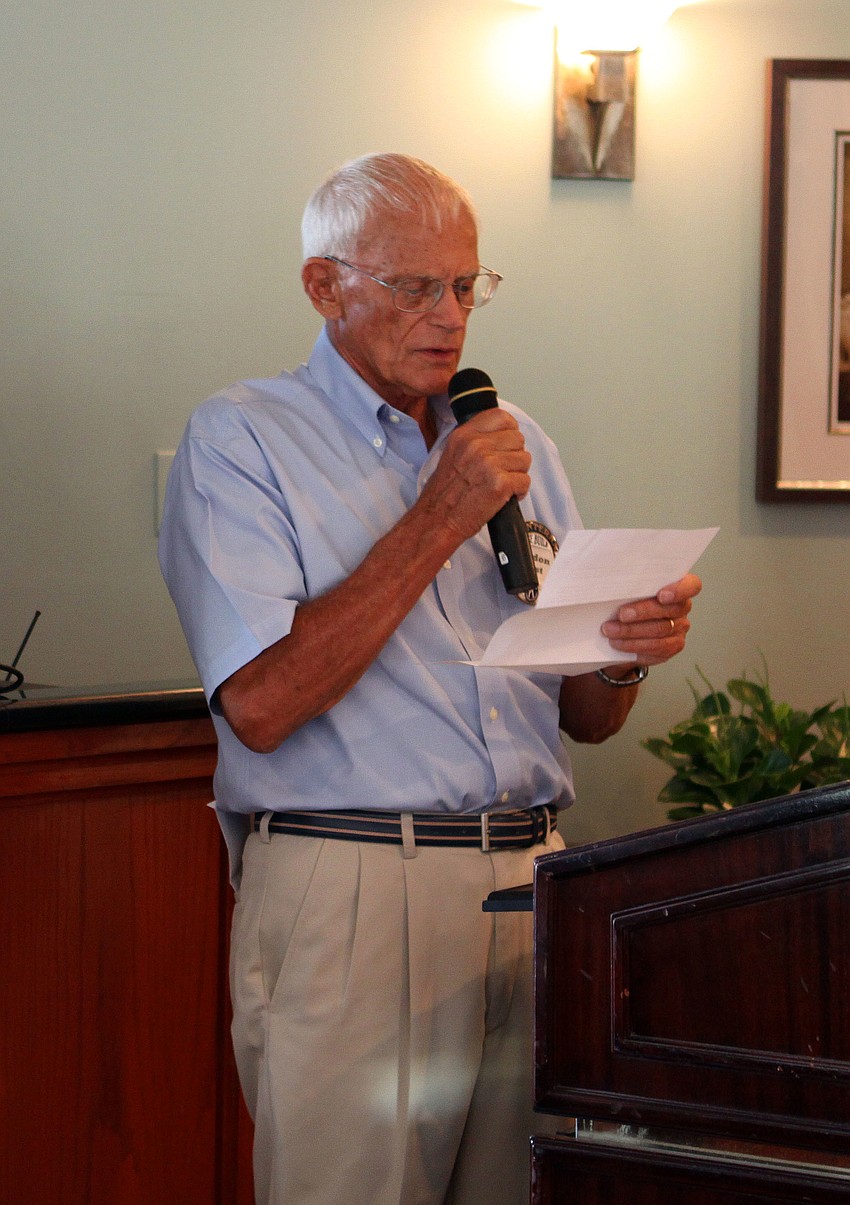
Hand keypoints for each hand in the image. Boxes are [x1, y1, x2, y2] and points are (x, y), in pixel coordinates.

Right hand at [419, 408, 531, 543]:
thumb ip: (474, 441)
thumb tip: (500, 435)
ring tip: (501, 484)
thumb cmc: (444, 494)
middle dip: (514, 456)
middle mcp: (476, 445)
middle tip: (502, 470)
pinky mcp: (500, 484)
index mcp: (464, 435)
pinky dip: (519, 491)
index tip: (506, 444)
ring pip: (524, 459)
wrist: (437, 520)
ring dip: (517, 474)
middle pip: (517, 439)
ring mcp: (489, 464)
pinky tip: (504, 496)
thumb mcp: (452, 454)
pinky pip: (525, 481)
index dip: (509, 431)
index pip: (501, 417)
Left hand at [600, 573, 701, 666]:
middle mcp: (683, 608)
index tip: (661, 595)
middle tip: (622, 615)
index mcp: (679, 587)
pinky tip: (617, 643)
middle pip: (669, 610)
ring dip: (631, 631)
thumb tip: (613, 586)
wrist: (629, 628)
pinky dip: (633, 646)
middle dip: (643, 612)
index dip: (679, 590)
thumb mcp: (633, 590)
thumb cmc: (631, 602)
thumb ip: (633, 587)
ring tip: (610, 630)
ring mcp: (680, 629)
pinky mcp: (672, 647)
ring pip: (659, 631)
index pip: (692, 586)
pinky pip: (655, 648)